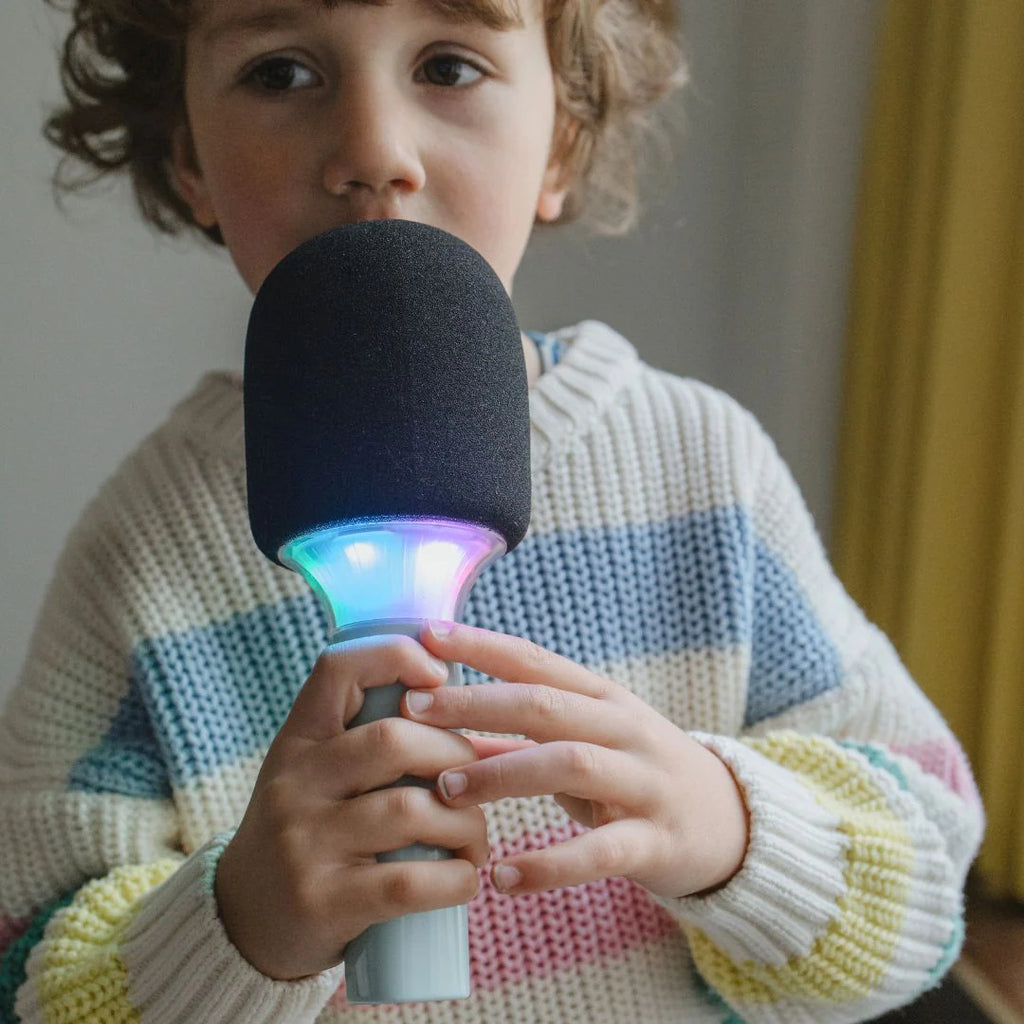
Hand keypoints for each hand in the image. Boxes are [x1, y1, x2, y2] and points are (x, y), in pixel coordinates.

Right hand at [215, 635, 488, 979]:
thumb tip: (460, 696)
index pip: (339, 668)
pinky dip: (455, 878)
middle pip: (393, 740)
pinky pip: (407, 881)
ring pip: (409, 810)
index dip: (397, 657)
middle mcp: (296, 782)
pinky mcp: (322, 902)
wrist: (244, 921)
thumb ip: (365, 735)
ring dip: (466, 824)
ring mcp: (304, 843)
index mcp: (300, 739)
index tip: (440, 677)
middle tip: (478, 782)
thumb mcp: (317, 771)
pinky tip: (463, 879)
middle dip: (456, 756)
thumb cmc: (309, 832)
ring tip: (474, 839)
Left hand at [405, 621, 749, 900]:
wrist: (731, 822)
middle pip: (545, 703)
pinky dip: (549, 865)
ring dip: (503, 772)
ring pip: (570, 762)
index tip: (424, 635)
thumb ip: (517, 738)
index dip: (480, 645)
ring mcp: (645, 780)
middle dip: (477, 702)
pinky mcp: (657, 839)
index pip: (534, 660)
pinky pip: (601, 851)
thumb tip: (440, 727)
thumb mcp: (582, 744)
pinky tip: (503, 879)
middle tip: (413, 710)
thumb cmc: (636, 774)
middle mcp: (623, 728)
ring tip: (446, 791)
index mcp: (601, 697)